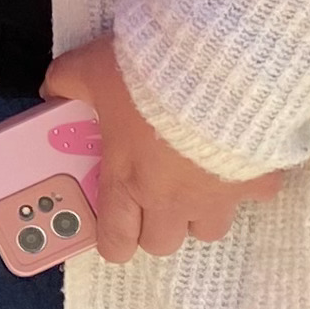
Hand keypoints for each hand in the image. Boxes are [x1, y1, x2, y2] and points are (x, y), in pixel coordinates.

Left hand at [40, 42, 285, 260]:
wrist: (217, 64)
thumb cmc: (147, 75)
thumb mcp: (91, 69)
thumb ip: (66, 82)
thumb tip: (52, 90)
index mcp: (128, 181)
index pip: (115, 241)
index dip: (114, 241)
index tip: (116, 227)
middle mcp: (171, 200)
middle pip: (163, 244)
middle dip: (158, 224)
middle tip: (156, 192)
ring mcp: (217, 196)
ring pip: (209, 229)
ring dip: (202, 210)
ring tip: (199, 176)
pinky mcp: (257, 180)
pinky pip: (257, 193)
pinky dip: (251, 177)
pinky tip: (244, 150)